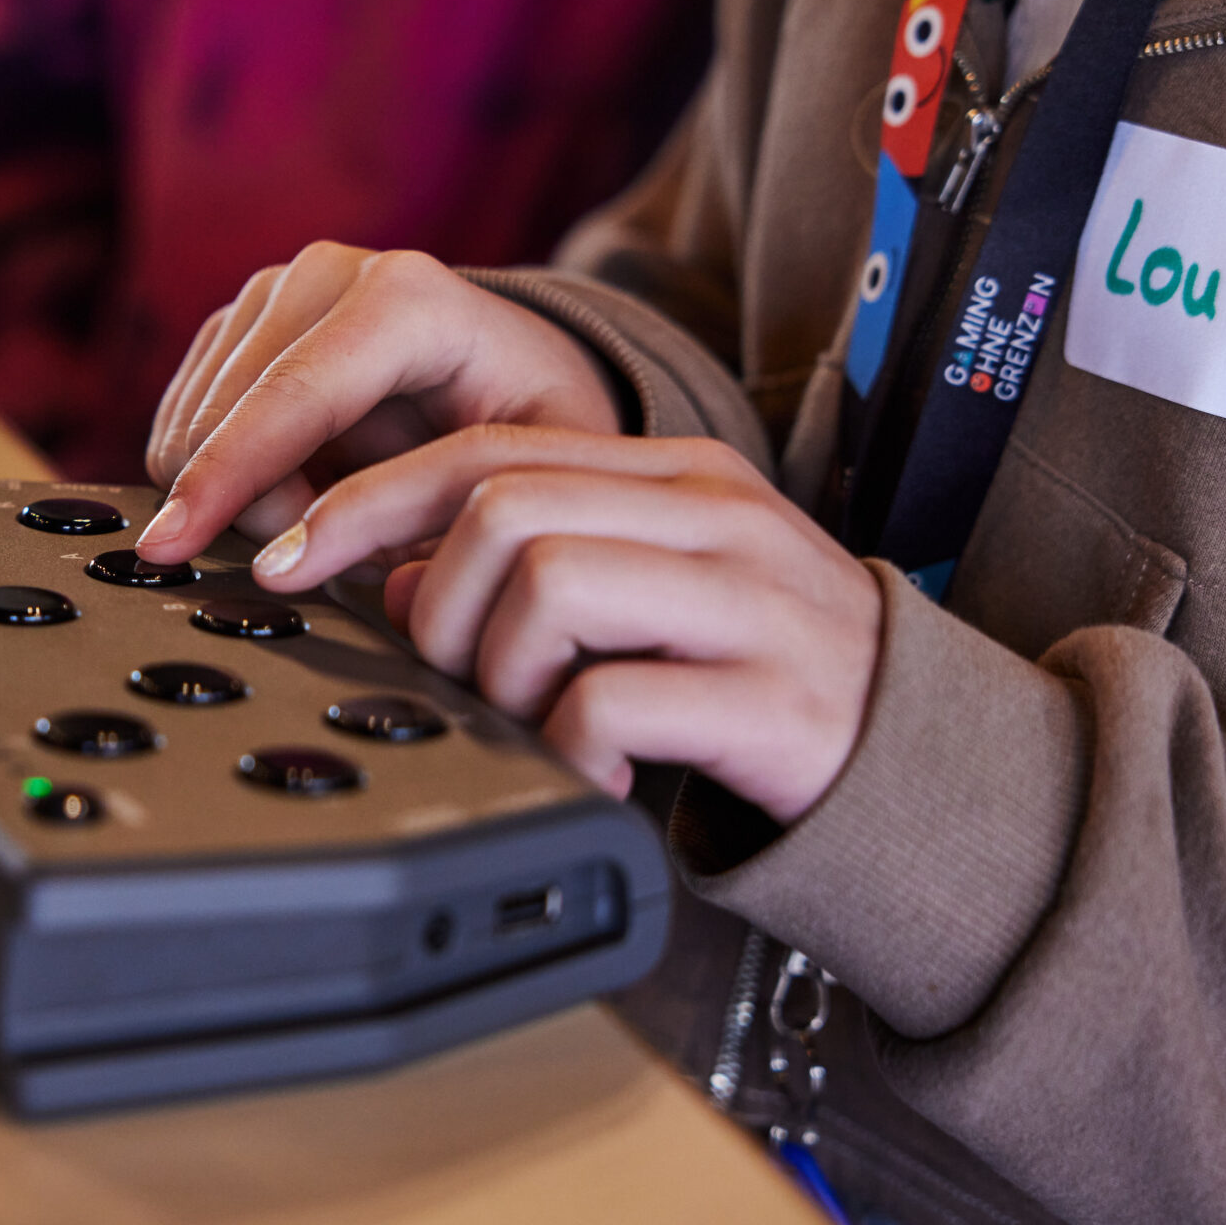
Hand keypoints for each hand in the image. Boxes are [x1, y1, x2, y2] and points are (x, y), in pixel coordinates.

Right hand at [137, 245, 621, 560]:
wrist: (511, 370)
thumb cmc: (526, 426)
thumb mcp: (528, 476)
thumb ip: (435, 519)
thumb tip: (312, 563)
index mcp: (408, 297)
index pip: (292, 393)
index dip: (228, 477)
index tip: (170, 548)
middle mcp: (326, 273)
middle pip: (225, 416)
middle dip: (256, 512)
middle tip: (335, 553)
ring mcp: (272, 290)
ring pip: (190, 426)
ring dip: (243, 498)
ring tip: (332, 512)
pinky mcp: (234, 321)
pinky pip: (182, 425)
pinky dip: (224, 478)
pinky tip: (296, 485)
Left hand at [248, 426, 881, 823]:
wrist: (936, 769)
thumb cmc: (764, 684)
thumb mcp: (647, 602)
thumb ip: (536, 567)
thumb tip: (393, 580)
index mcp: (674, 477)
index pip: (486, 450)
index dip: (366, 504)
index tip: (289, 558)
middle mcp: (713, 516)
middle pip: (500, 508)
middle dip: (434, 606)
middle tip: (461, 681)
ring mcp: (751, 599)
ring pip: (546, 583)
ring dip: (500, 674)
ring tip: (540, 727)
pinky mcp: (777, 696)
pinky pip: (611, 699)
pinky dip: (569, 747)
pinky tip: (597, 774)